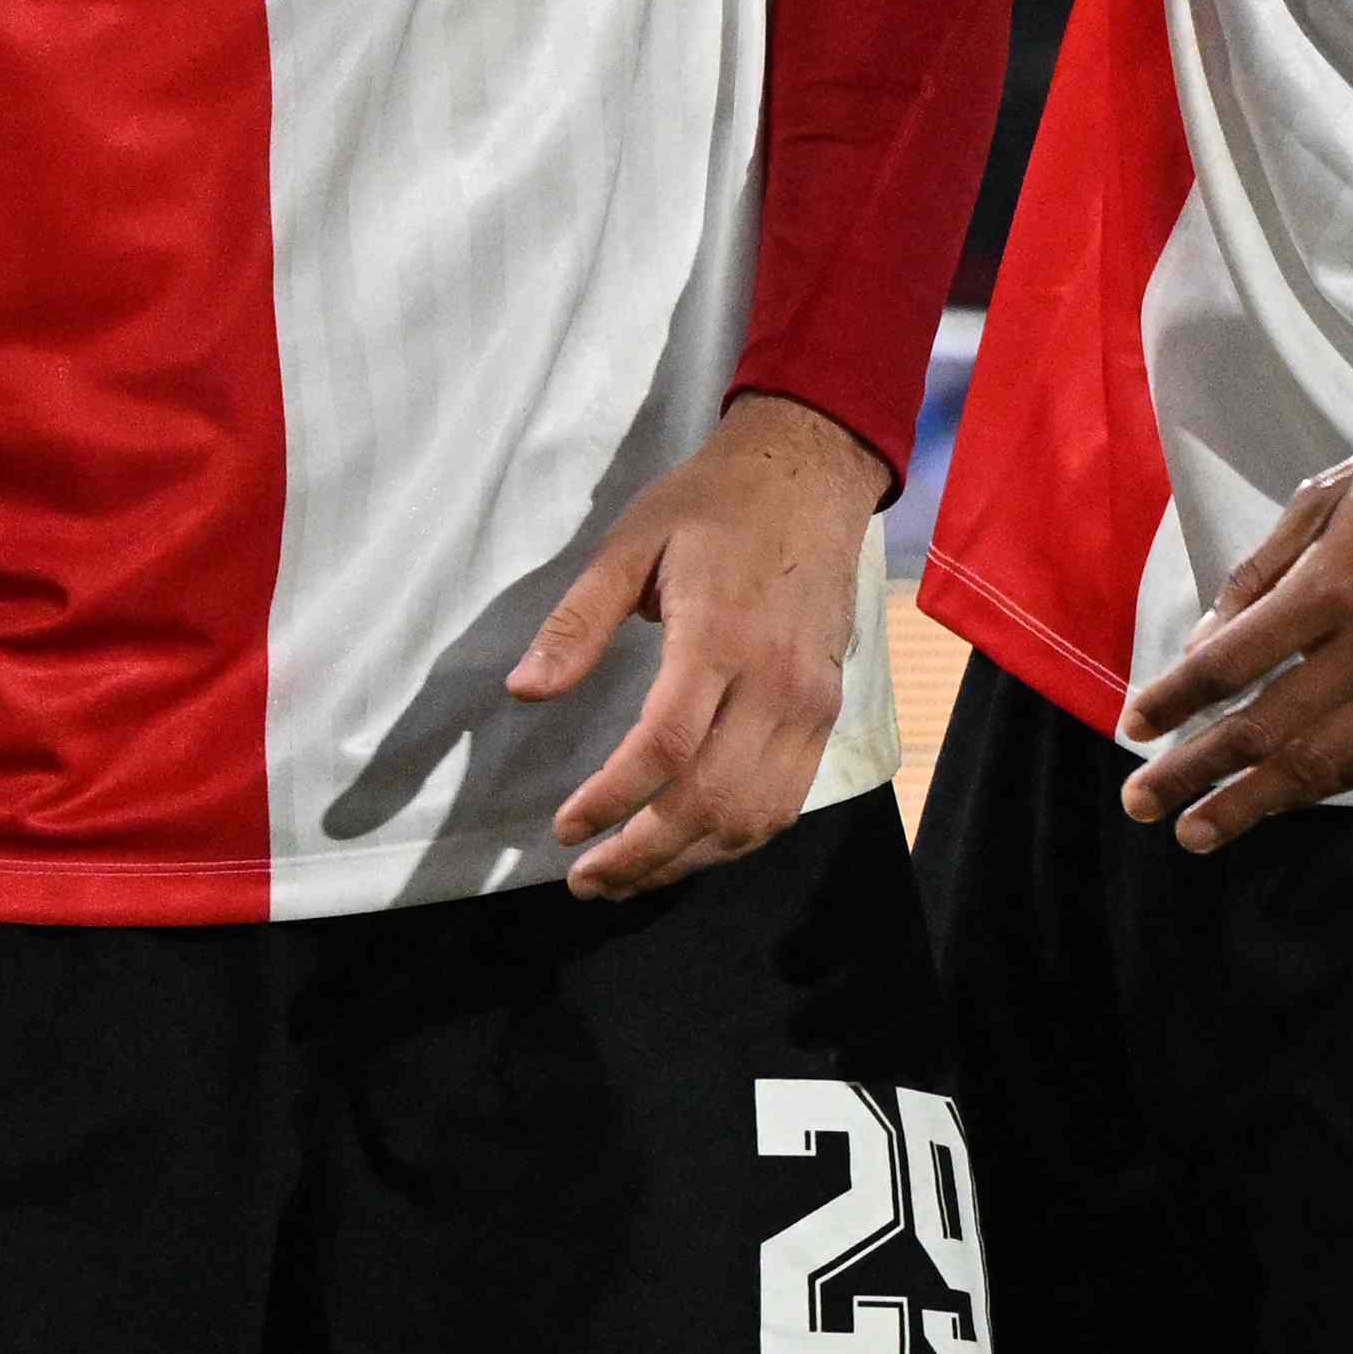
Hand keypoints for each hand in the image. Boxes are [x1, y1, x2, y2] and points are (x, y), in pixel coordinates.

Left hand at [506, 388, 881, 900]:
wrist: (811, 474)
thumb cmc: (713, 503)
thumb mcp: (630, 542)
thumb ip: (578, 622)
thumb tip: (524, 691)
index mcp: (720, 634)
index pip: (665, 747)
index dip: (611, 800)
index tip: (564, 827)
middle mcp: (776, 681)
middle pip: (711, 800)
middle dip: (643, 855)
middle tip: (586, 878)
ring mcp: (811, 703)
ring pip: (754, 815)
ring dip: (688, 861)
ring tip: (628, 877)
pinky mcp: (828, 713)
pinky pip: (785, 801)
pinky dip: (735, 840)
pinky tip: (688, 847)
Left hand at [1119, 371, 1352, 853]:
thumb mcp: (1329, 493)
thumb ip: (1262, 573)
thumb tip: (1204, 645)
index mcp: (1335, 581)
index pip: (1231, 663)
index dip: (1173, 700)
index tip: (1132, 727)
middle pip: (1266, 729)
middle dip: (1196, 775)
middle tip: (1142, 806)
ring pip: (1322, 762)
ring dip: (1254, 804)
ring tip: (1201, 831)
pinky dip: (1323, 785)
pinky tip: (1281, 800)